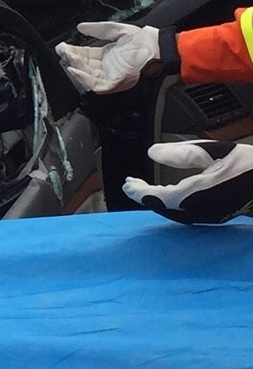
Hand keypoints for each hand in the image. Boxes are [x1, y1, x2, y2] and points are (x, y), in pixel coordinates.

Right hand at [55, 21, 159, 92]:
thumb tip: (80, 27)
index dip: (73, 51)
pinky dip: (84, 78)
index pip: (85, 55)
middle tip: (62, 51)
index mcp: (107, 56)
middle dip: (71, 58)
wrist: (157, 47)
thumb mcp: (115, 30)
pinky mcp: (114, 83)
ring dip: (76, 67)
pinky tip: (76, 69)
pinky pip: (95, 84)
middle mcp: (107, 67)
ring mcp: (110, 76)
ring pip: (87, 76)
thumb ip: (97, 29)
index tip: (63, 46)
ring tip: (67, 58)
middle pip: (83, 65)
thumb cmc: (143, 40)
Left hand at [124, 141, 252, 223]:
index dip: (139, 191)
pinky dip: (169, 204)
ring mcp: (206, 216)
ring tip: (143, 189)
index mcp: (194, 195)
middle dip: (144, 195)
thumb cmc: (247, 166)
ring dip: (155, 200)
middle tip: (130, 185)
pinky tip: (168, 196)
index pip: (156, 197)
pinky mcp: (213, 217)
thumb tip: (152, 152)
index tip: (127, 183)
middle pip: (161, 207)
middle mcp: (197, 211)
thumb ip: (181, 152)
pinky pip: (183, 213)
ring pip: (172, 212)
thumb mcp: (212, 151)